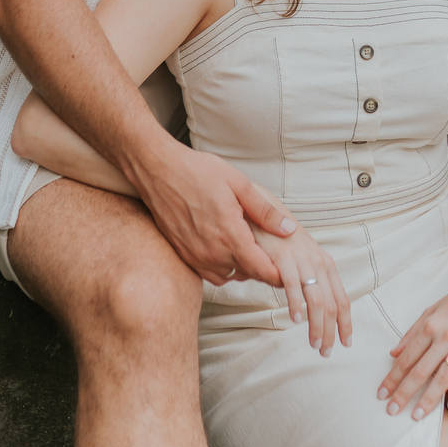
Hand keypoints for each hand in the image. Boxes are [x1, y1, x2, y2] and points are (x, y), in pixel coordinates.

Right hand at [138, 144, 297, 287]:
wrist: (158, 171)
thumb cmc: (197, 172)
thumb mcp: (239, 184)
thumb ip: (264, 211)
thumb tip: (288, 229)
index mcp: (229, 235)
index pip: (261, 269)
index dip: (278, 274)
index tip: (288, 270)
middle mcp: (211, 252)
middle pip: (247, 274)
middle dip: (264, 269)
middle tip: (275, 256)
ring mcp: (195, 256)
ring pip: (229, 275)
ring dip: (243, 269)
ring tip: (251, 251)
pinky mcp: (183, 255)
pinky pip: (210, 273)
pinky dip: (223, 268)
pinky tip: (228, 250)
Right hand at [250, 221, 351, 356]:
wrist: (261, 214)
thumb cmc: (279, 240)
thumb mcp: (301, 260)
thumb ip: (308, 281)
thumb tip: (311, 309)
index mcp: (326, 265)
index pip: (342, 299)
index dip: (346, 323)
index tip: (346, 342)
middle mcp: (318, 262)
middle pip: (332, 305)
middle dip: (330, 332)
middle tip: (325, 351)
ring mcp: (302, 260)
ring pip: (317, 300)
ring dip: (317, 326)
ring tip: (314, 344)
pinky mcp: (283, 258)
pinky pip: (293, 286)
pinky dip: (296, 305)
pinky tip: (296, 320)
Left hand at [377, 265, 447, 419]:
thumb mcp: (433, 309)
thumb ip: (413, 331)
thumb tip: (393, 353)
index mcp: (431, 325)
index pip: (407, 357)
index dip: (392, 377)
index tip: (381, 393)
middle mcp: (445, 336)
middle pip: (421, 371)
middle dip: (404, 393)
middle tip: (391, 411)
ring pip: (443, 378)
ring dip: (428, 399)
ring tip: (416, 417)